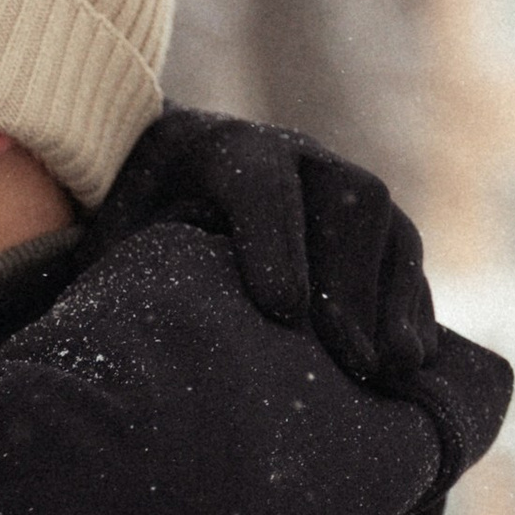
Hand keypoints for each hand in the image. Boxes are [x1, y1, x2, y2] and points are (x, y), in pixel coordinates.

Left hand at [89, 108, 437, 385]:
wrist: (159, 186)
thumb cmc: (129, 225)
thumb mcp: (114, 243)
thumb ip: (120, 274)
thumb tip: (105, 346)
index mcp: (218, 146)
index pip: (259, 182)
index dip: (275, 242)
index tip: (281, 312)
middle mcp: (292, 151)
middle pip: (343, 199)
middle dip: (348, 283)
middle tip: (346, 359)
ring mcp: (336, 179)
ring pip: (386, 223)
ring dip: (391, 298)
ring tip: (388, 369)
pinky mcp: (367, 219)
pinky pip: (404, 252)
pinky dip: (409, 304)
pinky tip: (409, 362)